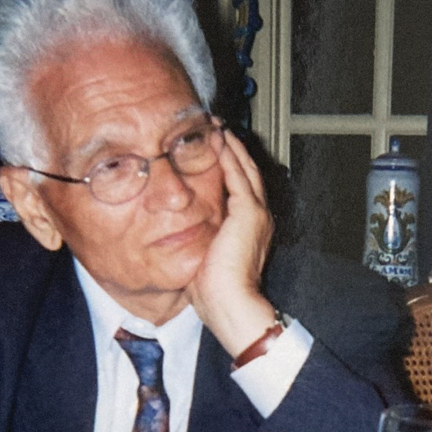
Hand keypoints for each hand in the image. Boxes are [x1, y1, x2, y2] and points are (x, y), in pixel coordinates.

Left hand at [187, 125, 276, 354]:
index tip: (214, 150)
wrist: (231, 305)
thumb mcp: (203, 258)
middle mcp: (258, 217)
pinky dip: (228, 155)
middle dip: (232, 149)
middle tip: (217, 128)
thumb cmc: (215, 293)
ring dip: (230, 145)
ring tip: (217, 127)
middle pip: (247, 172)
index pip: (241, 189)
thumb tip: (173, 235)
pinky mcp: (248, 212)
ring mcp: (256, 213)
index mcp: (250, 229)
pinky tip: (216, 141)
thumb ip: (196, 240)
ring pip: (244, 168)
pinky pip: (238, 175)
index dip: (229, 167)